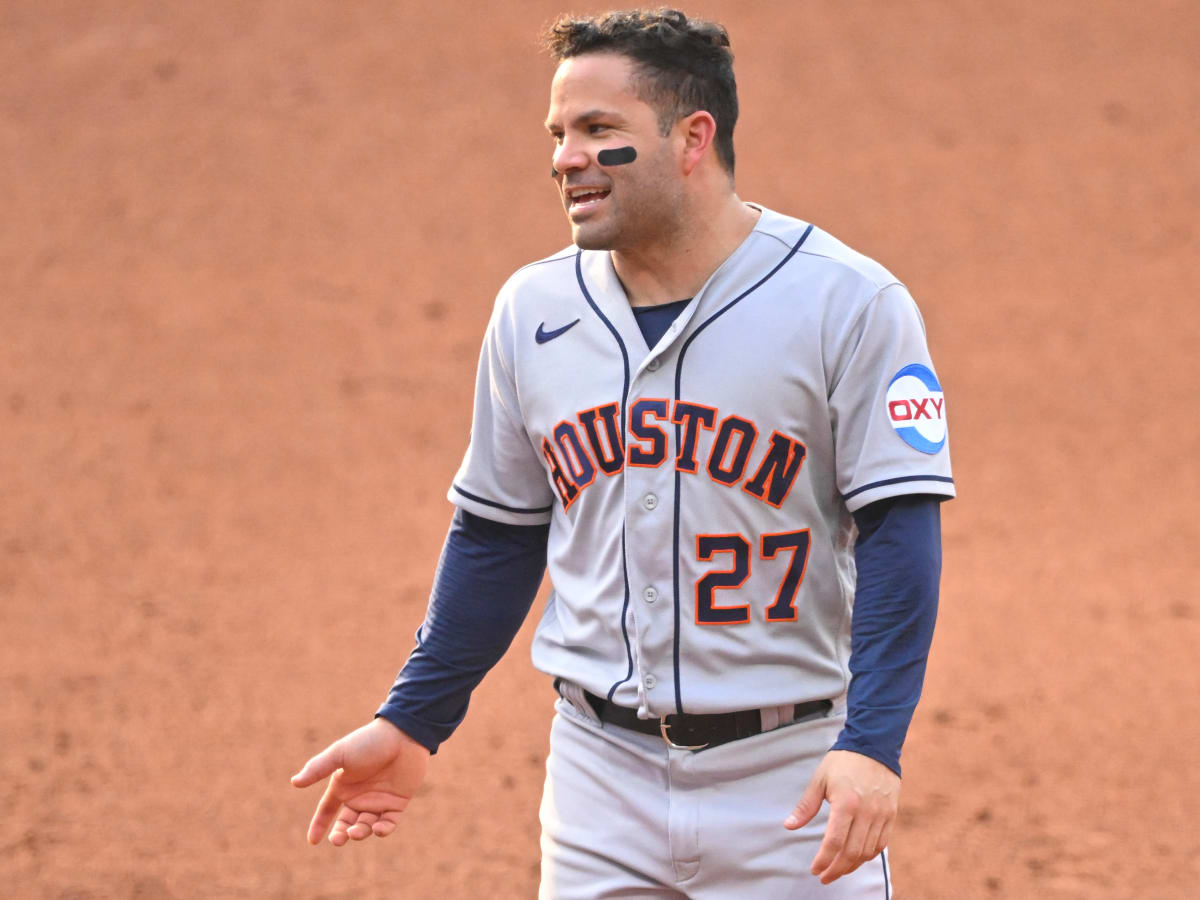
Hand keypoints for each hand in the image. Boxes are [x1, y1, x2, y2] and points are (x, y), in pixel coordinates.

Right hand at [291, 717, 430, 845]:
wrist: (403, 735)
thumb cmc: (369, 742)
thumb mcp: (340, 754)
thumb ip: (318, 768)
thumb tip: (295, 782)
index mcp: (343, 784)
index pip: (327, 809)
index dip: (319, 825)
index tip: (312, 842)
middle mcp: (359, 795)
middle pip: (346, 823)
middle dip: (340, 835)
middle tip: (338, 840)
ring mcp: (379, 800)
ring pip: (366, 826)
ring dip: (359, 833)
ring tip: (355, 832)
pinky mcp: (397, 802)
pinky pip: (389, 823)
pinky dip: (383, 830)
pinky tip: (377, 829)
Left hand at [784, 749, 899, 883]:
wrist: (874, 745)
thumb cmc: (843, 762)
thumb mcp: (819, 779)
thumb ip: (806, 806)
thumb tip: (789, 826)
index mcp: (846, 803)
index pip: (834, 842)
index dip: (824, 860)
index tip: (815, 870)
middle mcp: (866, 812)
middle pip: (851, 852)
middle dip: (837, 870)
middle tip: (825, 876)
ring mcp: (881, 815)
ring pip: (867, 852)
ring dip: (852, 866)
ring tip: (838, 870)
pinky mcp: (891, 815)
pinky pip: (881, 843)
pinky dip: (868, 855)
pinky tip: (856, 858)